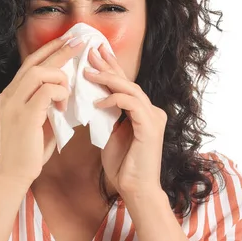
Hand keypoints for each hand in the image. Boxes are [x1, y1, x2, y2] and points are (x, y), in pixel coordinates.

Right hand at [0, 33, 86, 184]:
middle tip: (80, 43)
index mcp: (9, 94)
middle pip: (35, 62)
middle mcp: (8, 95)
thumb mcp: (37, 120)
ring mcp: (14, 104)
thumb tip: (66, 87)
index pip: (29, 63)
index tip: (67, 41)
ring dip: (60, 78)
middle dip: (59, 50)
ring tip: (69, 90)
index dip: (49, 50)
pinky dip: (60, 94)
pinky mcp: (24, 116)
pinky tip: (64, 106)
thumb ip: (46, 102)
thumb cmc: (29, 150)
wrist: (15, 174)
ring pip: (39, 73)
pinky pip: (47, 91)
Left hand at [84, 43, 167, 197]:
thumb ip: (107, 115)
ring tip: (88, 71)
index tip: (93, 55)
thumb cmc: (123, 166)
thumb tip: (92, 98)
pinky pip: (130, 104)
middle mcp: (151, 110)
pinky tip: (97, 102)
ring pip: (130, 89)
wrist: (135, 189)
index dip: (110, 68)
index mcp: (142, 112)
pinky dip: (113, 100)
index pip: (124, 85)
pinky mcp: (151, 125)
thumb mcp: (110, 133)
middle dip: (108, 65)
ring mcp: (153, 117)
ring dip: (107, 78)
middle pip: (128, 81)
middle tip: (91, 51)